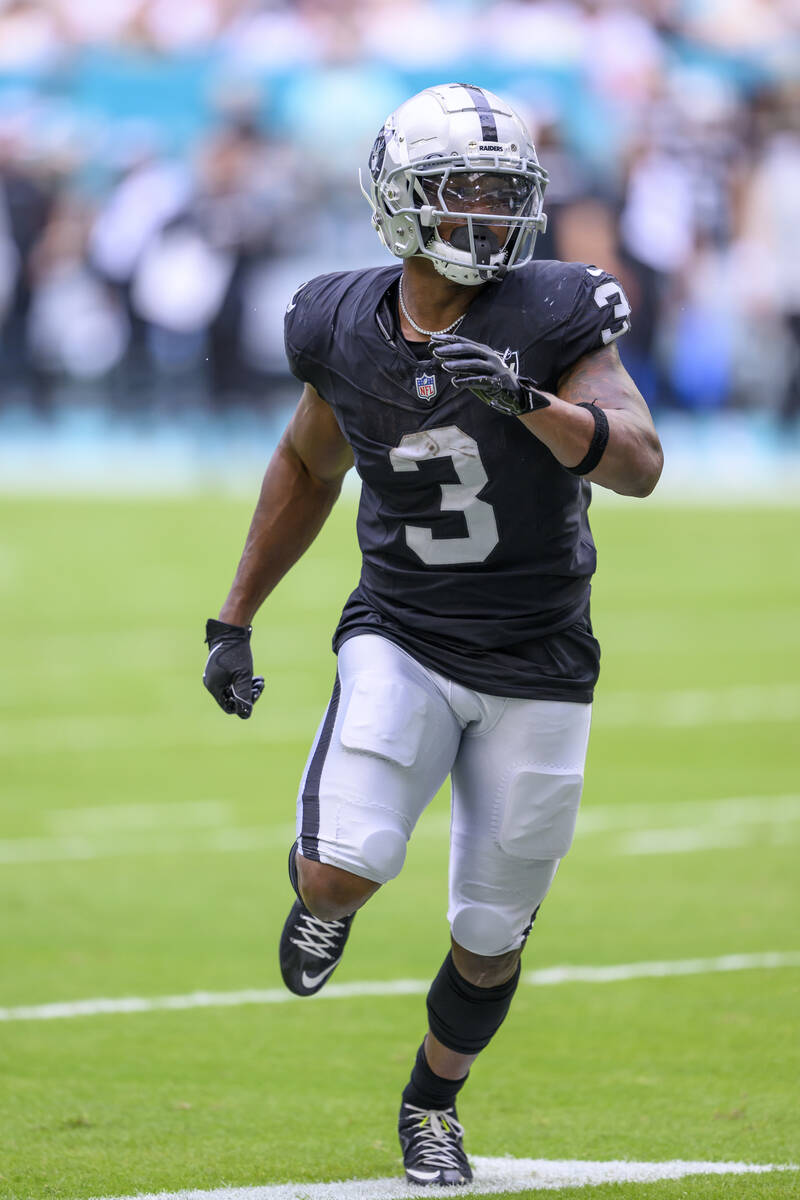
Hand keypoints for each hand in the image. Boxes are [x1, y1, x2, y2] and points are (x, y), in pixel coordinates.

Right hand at [203, 618, 264, 718]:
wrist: (231, 631)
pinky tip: (256, 677)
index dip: (243, 705)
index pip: (228, 707)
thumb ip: (244, 695)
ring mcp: (216, 676)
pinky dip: (244, 681)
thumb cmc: (236, 653)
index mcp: (214, 687)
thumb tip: (245, 714)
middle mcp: (212, 683)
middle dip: (248, 694)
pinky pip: (233, 682)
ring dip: (248, 688)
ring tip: (260, 681)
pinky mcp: (222, 670)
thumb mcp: (243, 676)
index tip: (255, 694)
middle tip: (260, 685)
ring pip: (234, 690)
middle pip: (231, 699)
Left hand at [431, 333, 550, 415]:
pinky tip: (456, 382)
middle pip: (469, 349)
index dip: (449, 339)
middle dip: (452, 350)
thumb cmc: (492, 377)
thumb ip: (463, 363)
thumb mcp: (478, 367)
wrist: (515, 391)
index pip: (464, 341)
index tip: (433, 339)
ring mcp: (494, 368)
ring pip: (475, 363)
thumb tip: (442, 359)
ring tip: (444, 366)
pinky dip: (468, 381)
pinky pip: (481, 380)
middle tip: (436, 352)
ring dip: (459, 364)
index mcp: (483, 350)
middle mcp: (489, 356)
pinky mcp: (498, 381)